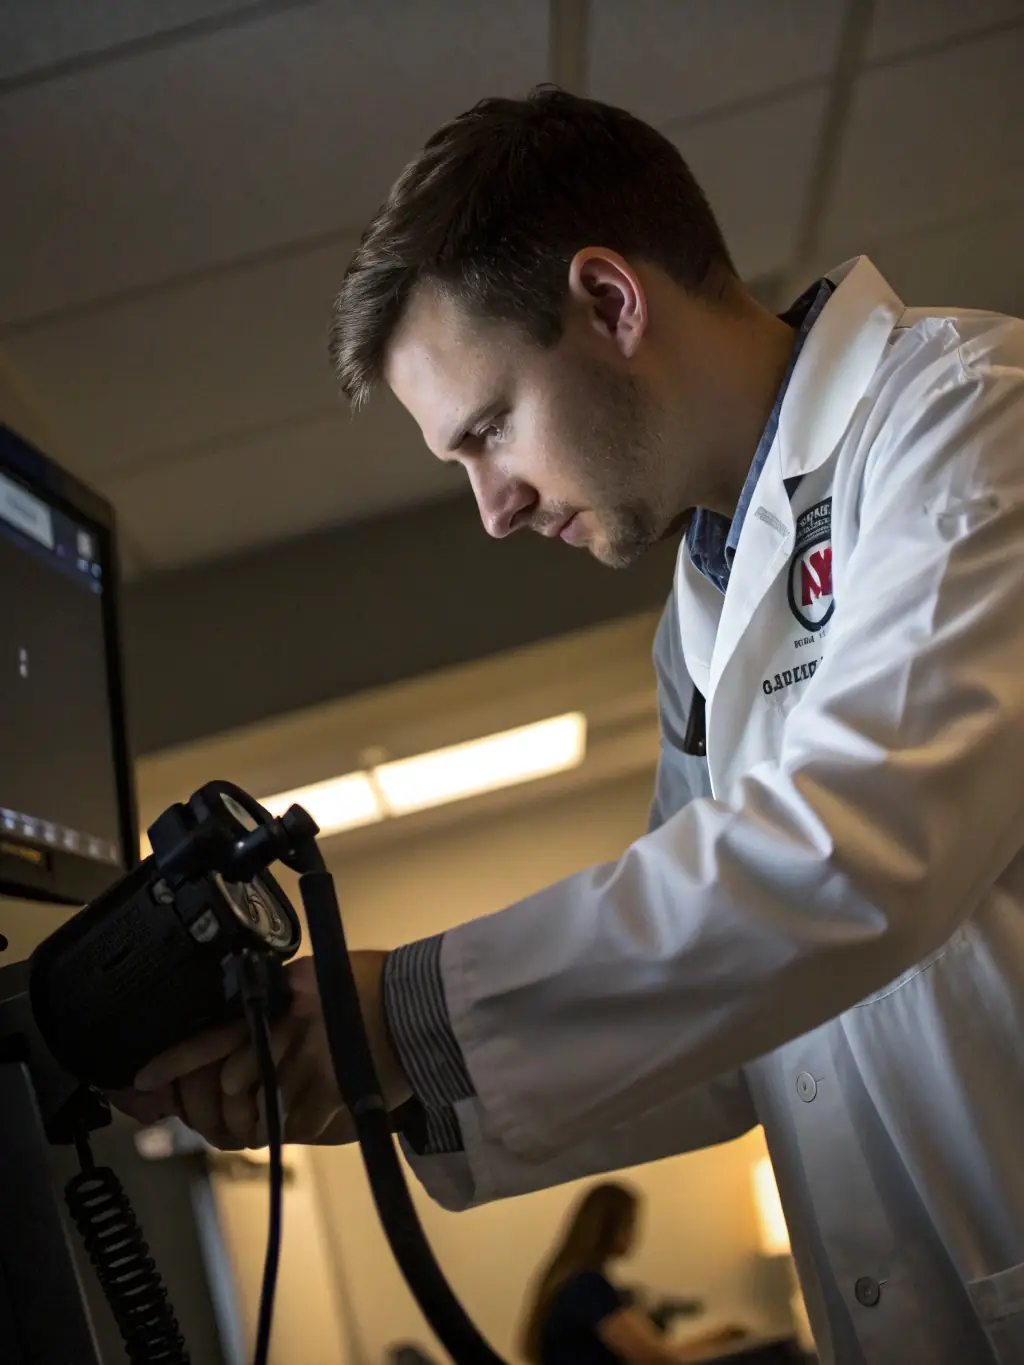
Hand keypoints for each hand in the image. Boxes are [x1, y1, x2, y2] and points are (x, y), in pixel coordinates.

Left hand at [109, 952, 409, 1148]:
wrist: (425, 1005)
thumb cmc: (378, 987)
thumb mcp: (319, 981)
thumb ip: (281, 1003)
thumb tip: (248, 1031)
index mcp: (278, 1001)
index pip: (213, 1034)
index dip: (175, 1060)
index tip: (143, 1080)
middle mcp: (284, 1031)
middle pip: (233, 1083)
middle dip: (237, 1100)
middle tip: (257, 1098)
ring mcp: (305, 1064)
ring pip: (263, 1109)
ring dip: (274, 1112)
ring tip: (303, 1095)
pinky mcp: (330, 1092)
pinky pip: (299, 1126)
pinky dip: (311, 1121)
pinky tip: (329, 1105)